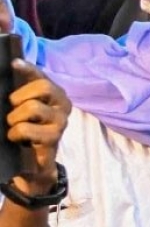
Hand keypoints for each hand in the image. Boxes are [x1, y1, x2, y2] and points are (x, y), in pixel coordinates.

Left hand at [7, 60, 70, 192]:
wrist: (34, 162)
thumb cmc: (26, 129)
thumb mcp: (22, 109)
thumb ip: (20, 95)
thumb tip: (10, 74)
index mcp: (54, 93)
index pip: (41, 75)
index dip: (29, 68)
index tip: (14, 63)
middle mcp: (63, 104)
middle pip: (43, 86)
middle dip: (21, 96)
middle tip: (13, 109)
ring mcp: (61, 121)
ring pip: (33, 107)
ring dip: (15, 118)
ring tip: (15, 127)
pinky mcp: (54, 138)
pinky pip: (26, 129)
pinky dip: (15, 133)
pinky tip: (17, 139)